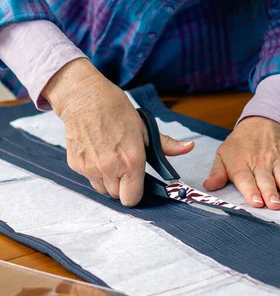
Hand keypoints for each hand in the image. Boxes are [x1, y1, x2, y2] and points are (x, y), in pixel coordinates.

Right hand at [42, 58, 193, 205]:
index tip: (138, 182)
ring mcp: (90, 168)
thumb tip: (188, 147)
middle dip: (123, 185)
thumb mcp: (145, 126)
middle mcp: (109, 168)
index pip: (132, 199)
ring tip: (111, 157)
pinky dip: (94, 171)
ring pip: (102, 189)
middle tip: (125, 166)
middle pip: (118, 196)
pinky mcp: (76, 164)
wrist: (84, 96)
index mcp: (131, 160)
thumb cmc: (115, 108)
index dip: (137, 192)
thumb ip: (165, 144)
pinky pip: (88, 178)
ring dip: (108, 180)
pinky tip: (97, 151)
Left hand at [203, 116, 279, 209]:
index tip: (256, 202)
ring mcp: (278, 161)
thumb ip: (217, 172)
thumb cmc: (240, 144)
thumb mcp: (224, 154)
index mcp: (242, 163)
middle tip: (274, 205)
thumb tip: (208, 186)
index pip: (245, 178)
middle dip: (270, 192)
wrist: (261, 123)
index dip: (251, 190)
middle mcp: (260, 163)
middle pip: (266, 179)